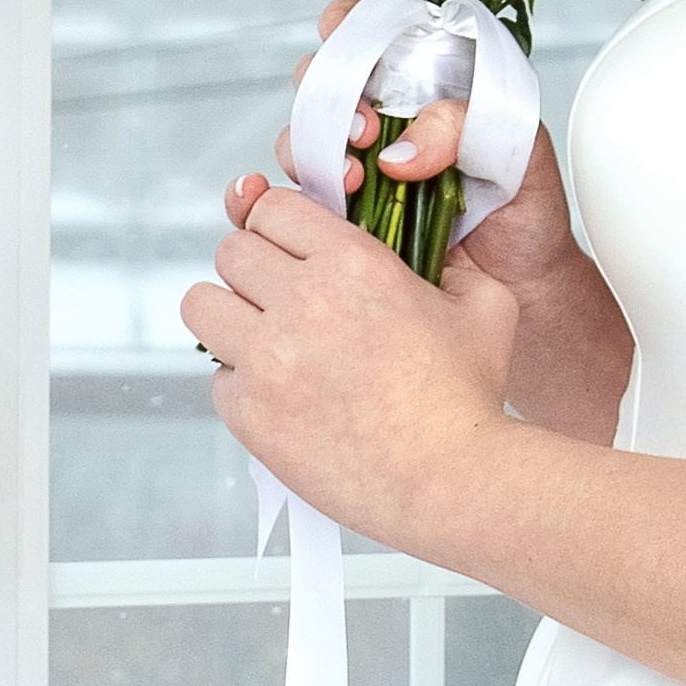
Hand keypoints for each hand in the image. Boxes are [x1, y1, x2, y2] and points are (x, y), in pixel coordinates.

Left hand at [181, 187, 517, 549]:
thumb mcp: (483, 302)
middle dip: (253, 267)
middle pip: (231, 251)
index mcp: (354, 261)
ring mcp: (268, 357)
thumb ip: (449, 265)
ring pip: (202, 304)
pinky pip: (217, 376)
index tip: (289, 246)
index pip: (274, 208)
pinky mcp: (250, 411)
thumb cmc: (467, 397)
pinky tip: (280, 393)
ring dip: (229, 314)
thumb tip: (429, 258)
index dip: (279, 224)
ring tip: (261, 336)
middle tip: (278, 294)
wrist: (449, 477)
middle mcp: (303, 299)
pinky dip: (240, 381)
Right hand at [225, 0, 582, 313]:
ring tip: (350, 180)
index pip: (370, 25)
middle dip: (330, 94)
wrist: (520, 289)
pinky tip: (283, 203)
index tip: (348, 42)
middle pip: (322, 76)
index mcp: (425, 77)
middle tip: (365, 131)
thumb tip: (399, 151)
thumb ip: (465, 125)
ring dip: (311, 148)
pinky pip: (286, 196)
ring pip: (301, 134)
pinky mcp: (336, 216)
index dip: (348, 24)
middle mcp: (381, 114)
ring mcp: (354, 163)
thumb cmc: (525, 210)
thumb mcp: (518, 150)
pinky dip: (270, 195)